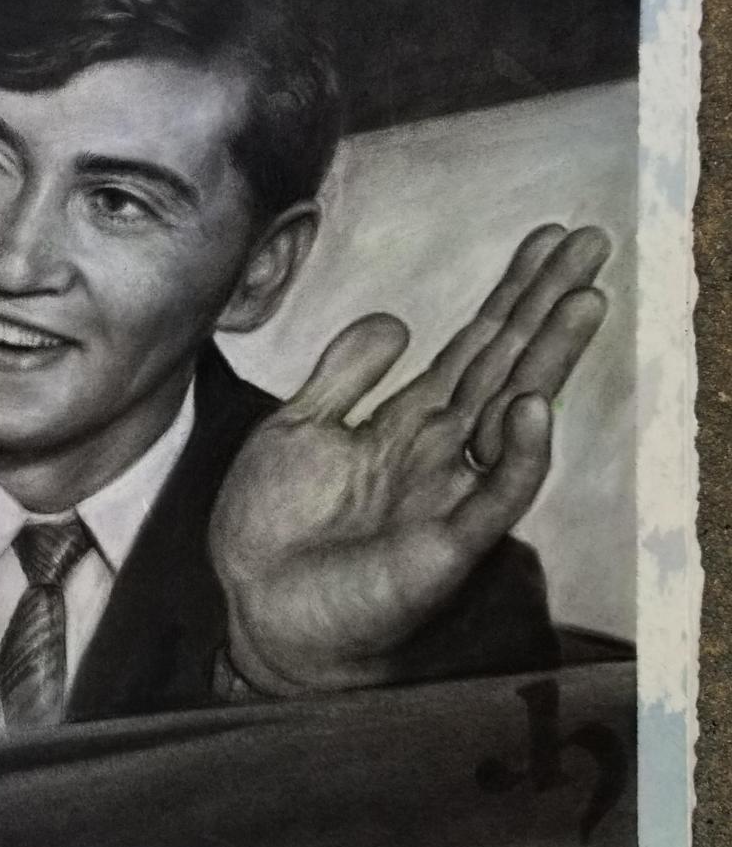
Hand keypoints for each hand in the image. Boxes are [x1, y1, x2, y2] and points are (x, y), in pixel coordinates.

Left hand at [210, 224, 610, 694]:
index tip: (550, 237)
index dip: (510, 292)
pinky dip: (516, 454)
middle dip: (545, 305)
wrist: (256, 609)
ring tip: (584, 299)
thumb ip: (344, 376)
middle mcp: (441, 453)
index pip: (473, 346)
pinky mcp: (442, 546)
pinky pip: (492, 496)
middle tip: (591, 243)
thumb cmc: (274, 530)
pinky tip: (532, 405)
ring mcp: (447, 496)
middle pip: (505, 365)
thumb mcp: (297, 430)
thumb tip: (399, 320)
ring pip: (513, 417)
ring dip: (549, 360)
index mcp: (407, 424)